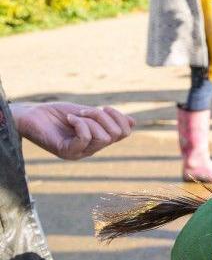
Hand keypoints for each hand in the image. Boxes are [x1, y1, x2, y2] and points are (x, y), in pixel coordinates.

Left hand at [11, 102, 134, 160]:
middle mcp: (92, 149)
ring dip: (91, 120)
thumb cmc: (56, 113)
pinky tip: (69, 119)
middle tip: (85, 111)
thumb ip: (107, 119)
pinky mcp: (67, 152)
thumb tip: (133, 122)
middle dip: (104, 116)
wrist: (30, 115)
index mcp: (99, 139)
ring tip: (75, 115)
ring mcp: (80, 152)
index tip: (103, 107)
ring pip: (103, 137)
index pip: (125, 132)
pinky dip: (80, 124)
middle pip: (117, 134)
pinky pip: (85, 139)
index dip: (120, 117)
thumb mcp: (88, 113)